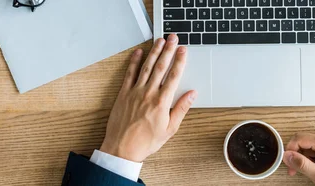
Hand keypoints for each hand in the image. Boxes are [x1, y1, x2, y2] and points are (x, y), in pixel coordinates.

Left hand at [99, 34, 196, 161]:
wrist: (122, 149)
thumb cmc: (146, 142)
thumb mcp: (170, 129)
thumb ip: (181, 109)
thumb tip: (192, 94)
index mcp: (162, 102)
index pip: (173, 76)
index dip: (179, 61)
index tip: (183, 50)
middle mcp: (148, 93)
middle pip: (161, 67)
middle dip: (168, 50)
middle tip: (173, 38)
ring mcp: (135, 92)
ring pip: (146, 67)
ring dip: (154, 52)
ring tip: (159, 40)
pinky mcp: (123, 94)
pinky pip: (129, 74)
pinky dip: (134, 62)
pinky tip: (139, 52)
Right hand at [283, 130, 314, 185]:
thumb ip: (302, 165)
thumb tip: (287, 156)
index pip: (298, 138)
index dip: (289, 151)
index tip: (288, 164)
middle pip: (303, 141)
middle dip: (297, 156)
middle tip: (297, 170)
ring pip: (308, 144)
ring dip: (305, 157)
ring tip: (313, 170)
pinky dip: (313, 157)